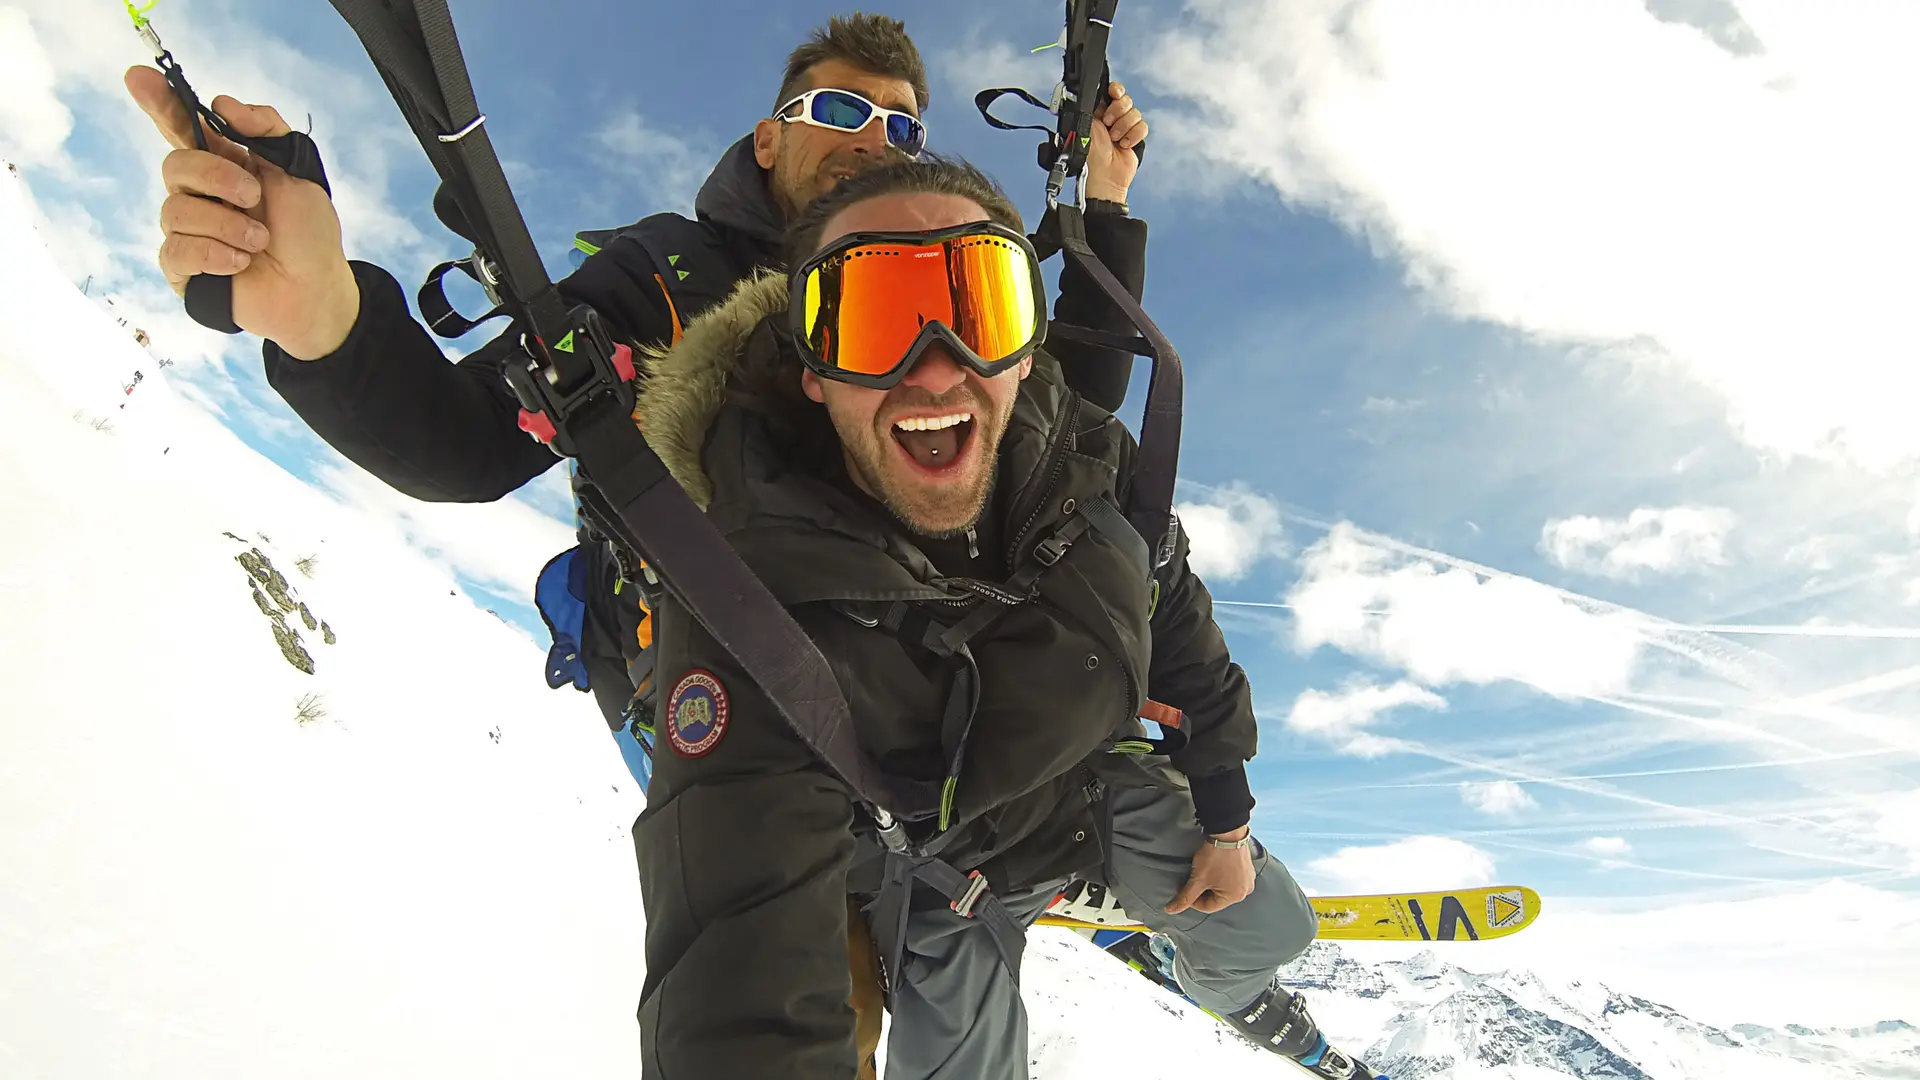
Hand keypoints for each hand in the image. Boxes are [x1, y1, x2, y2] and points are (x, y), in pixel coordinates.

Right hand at [125, 65, 359, 359]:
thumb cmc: (309, 235)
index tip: (139, 77)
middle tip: (254, 196)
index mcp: (225, 164)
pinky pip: (175, 250)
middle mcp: (201, 193)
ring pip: (174, 210)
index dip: (159, 102)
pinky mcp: (184, 268)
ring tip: (259, 241)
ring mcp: (190, 230)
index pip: (182, 126)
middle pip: (175, 164)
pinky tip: (240, 263)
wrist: (316, 291)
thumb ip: (267, 131)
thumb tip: (223, 104)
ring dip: (226, 224)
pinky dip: (214, 254)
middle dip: (216, 176)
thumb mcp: (299, 174)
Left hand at [1084, 81, 1147, 204]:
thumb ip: (1092, 106)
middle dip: (1117, 112)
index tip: (1113, 95)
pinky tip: (1124, 145)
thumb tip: (1096, 91)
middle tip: (1108, 125)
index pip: (1112, 91)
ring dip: (1124, 127)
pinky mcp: (1135, 137)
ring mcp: (1125, 127)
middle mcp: (1112, 117)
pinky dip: (1133, 136)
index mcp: (1098, 112)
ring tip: (1114, 140)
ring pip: (1135, 113)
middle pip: (1125, 100)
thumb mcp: (1086, 125)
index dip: (1115, 90)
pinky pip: (1142, 126)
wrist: (1105, 176)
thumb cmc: (1090, 156)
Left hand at [1165, 826, 1255, 915]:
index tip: (1184, 888)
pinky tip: (1215, 867)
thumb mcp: (1198, 879)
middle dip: (1203, 891)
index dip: (1192, 900)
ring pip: (1223, 889)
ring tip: (1204, 872)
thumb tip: (1170, 910)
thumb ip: (1184, 897)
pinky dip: (1221, 877)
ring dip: (1211, 883)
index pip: (1208, 907)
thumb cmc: (1214, 857)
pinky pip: (1231, 879)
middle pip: (1216, 898)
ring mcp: (1248, 880)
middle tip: (1194, 879)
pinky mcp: (1248, 870)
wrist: (1227, 832)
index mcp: (1234, 897)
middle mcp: (1245, 892)